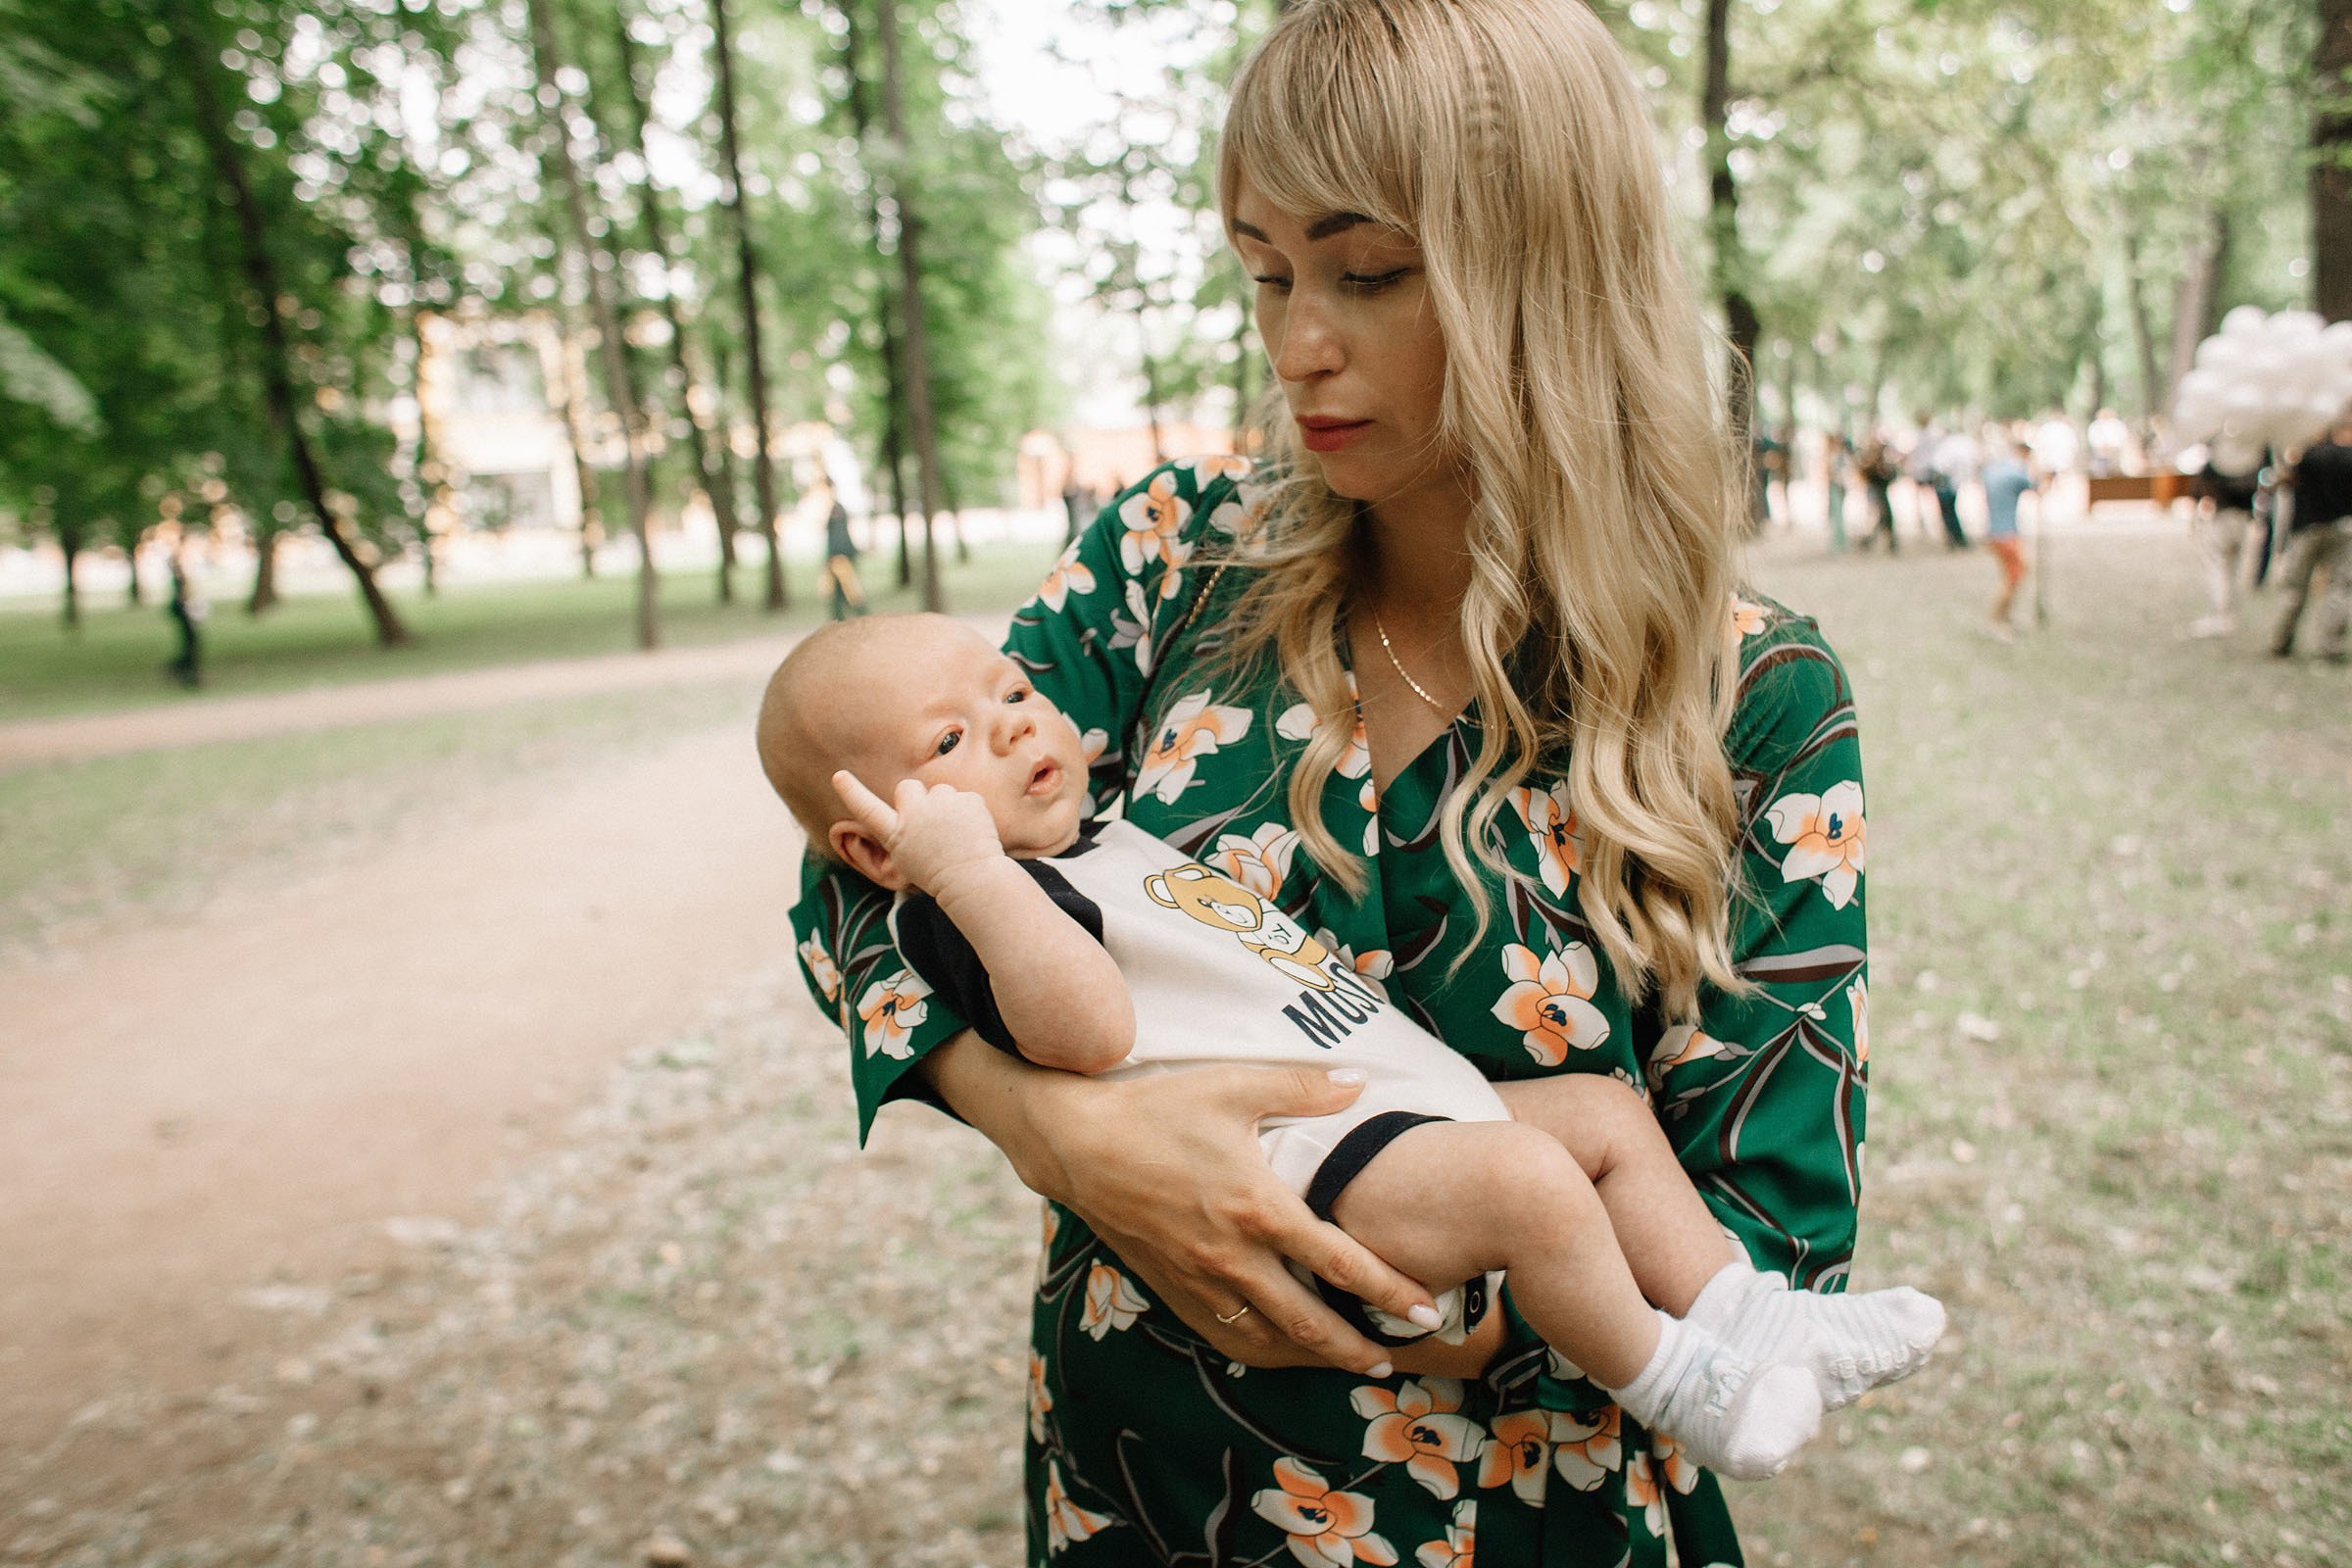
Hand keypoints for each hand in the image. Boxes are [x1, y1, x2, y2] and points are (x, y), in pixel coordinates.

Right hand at [832, 771, 1002, 893]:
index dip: (851, 792)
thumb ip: (904, 830)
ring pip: (940, 791)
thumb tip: (910, 808)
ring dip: (945, 804)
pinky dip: (968, 811)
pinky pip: (964, 797)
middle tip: (930, 822)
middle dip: (916, 797)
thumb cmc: (939, 874)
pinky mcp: (966, 799)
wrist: (973, 879)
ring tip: (955, 832)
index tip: (839, 776)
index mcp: (896, 834)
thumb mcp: (909, 857)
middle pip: (907, 787)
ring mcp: (941, 803)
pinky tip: (972, 830)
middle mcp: (915, 814)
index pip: (867, 809)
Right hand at [926, 1037, 1440, 1374]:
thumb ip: (1304, 1088)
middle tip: (1397, 1356)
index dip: (1390, 1291)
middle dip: (1358, 1346)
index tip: (1428, 1309)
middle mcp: (1231, 1256)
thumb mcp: (1234, 1085)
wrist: (1075, 1141)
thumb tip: (1362, 1081)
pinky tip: (1279, 1349)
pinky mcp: (1171, 1287)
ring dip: (1311, 1358)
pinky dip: (1260, 1350)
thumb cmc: (1156, 1107)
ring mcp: (1198, 1279)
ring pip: (1266, 1341)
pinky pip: (1224, 1334)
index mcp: (1257, 1208)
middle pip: (1309, 1324)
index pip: (1340, 1263)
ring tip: (1348, 1360)